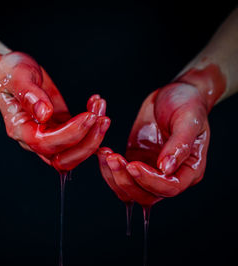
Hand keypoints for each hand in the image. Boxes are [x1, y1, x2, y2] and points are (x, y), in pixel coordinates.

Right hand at [0, 52, 109, 171]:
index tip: (87, 116)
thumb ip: (29, 95)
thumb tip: (44, 114)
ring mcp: (48, 136)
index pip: (44, 143)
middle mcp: (32, 138)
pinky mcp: (60, 130)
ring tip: (100, 108)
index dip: (69, 134)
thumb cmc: (10, 73)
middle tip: (101, 118)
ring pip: (73, 154)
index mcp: (19, 128)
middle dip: (86, 142)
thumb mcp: (18, 76)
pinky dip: (93, 128)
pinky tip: (97, 106)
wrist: (11, 72)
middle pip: (62, 159)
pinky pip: (79, 140)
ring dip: (93, 137)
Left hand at [98, 82, 209, 205]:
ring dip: (114, 176)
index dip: (149, 181)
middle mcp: (169, 176)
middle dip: (126, 180)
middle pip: (146, 195)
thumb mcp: (188, 120)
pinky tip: (102, 152)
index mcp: (189, 170)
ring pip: (128, 190)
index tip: (132, 165)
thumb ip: (179, 145)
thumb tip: (166, 168)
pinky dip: (108, 168)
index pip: (169, 187)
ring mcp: (150, 171)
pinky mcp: (135, 161)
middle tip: (114, 158)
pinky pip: (118, 175)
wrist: (174, 94)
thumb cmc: (188, 104)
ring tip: (106, 154)